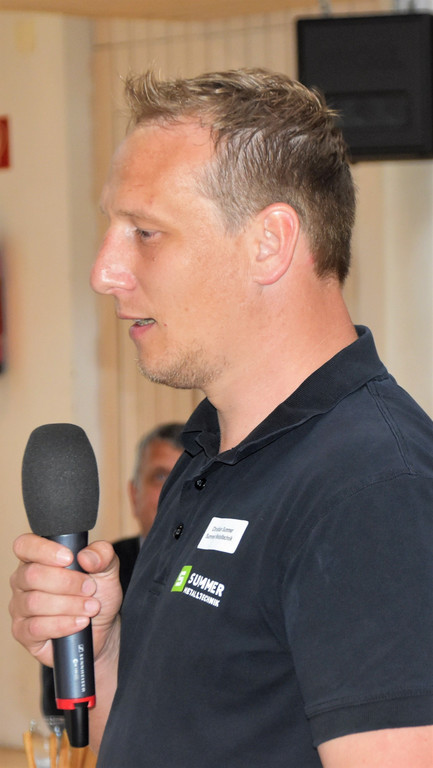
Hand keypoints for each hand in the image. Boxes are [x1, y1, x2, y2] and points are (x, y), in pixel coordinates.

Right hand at [9, 533, 122, 667]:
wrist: (102, 627)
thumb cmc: (97, 593)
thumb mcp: (107, 568)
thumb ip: (101, 554)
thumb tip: (86, 556)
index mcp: (37, 558)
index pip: (25, 545)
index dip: (43, 550)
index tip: (69, 558)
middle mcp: (23, 580)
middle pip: (32, 575)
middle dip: (67, 582)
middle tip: (89, 588)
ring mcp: (20, 607)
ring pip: (34, 602)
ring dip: (69, 605)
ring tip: (91, 607)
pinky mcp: (23, 632)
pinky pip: (36, 628)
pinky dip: (63, 624)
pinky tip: (79, 622)